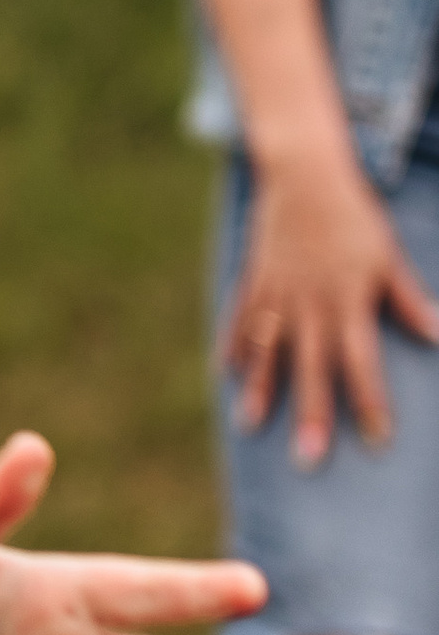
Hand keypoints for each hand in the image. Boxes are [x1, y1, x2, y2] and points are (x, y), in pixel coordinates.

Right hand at [220, 152, 438, 463]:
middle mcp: (309, 304)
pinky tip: (227, 375)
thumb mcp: (387, 256)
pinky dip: (233, 347)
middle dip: (312, 415)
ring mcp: (276, 294)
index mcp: (347, 300)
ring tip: (250, 426)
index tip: (377, 441)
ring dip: (261, 391)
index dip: (371, 404)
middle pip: (312, 369)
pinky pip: (240, 320)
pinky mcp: (254, 281)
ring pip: (268, 352)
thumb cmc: (355, 216)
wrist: (303, 173)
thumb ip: (407, 300)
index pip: (362, 363)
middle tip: (308, 461)